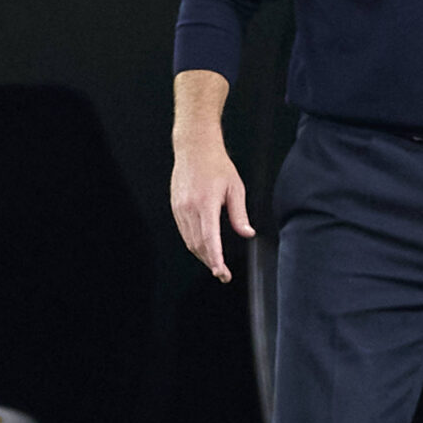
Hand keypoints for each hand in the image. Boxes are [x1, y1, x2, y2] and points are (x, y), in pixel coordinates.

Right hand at [171, 134, 253, 282]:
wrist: (194, 148)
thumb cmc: (217, 165)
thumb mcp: (236, 188)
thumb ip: (240, 214)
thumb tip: (247, 233)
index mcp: (205, 203)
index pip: (210, 239)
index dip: (215, 259)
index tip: (221, 272)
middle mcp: (189, 208)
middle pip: (198, 245)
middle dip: (211, 262)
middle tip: (223, 274)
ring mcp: (180, 208)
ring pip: (190, 241)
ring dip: (202, 255)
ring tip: (215, 264)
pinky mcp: (175, 207)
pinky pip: (184, 232)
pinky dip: (194, 244)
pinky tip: (204, 248)